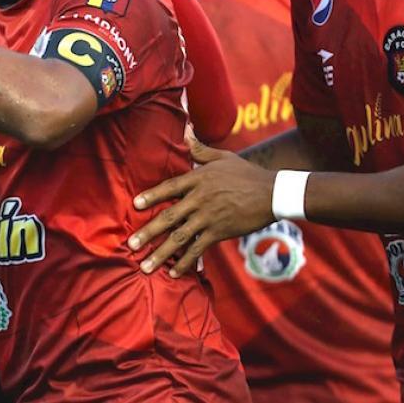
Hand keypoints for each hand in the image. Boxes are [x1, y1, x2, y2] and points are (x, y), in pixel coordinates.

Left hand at [127, 146, 273, 276]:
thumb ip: (199, 149)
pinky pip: (198, 249)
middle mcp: (200, 199)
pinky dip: (185, 262)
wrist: (272, 194)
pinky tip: (172, 273)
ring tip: (144, 266)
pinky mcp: (219, 232)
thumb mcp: (222, 157)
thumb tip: (184, 130)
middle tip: (131, 245)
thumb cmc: (246, 173)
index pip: (170, 187)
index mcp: (198, 179)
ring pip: (180, 237)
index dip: (151, 195)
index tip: (135, 205)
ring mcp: (209, 217)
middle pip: (169, 216)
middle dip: (148, 232)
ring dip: (161, 253)